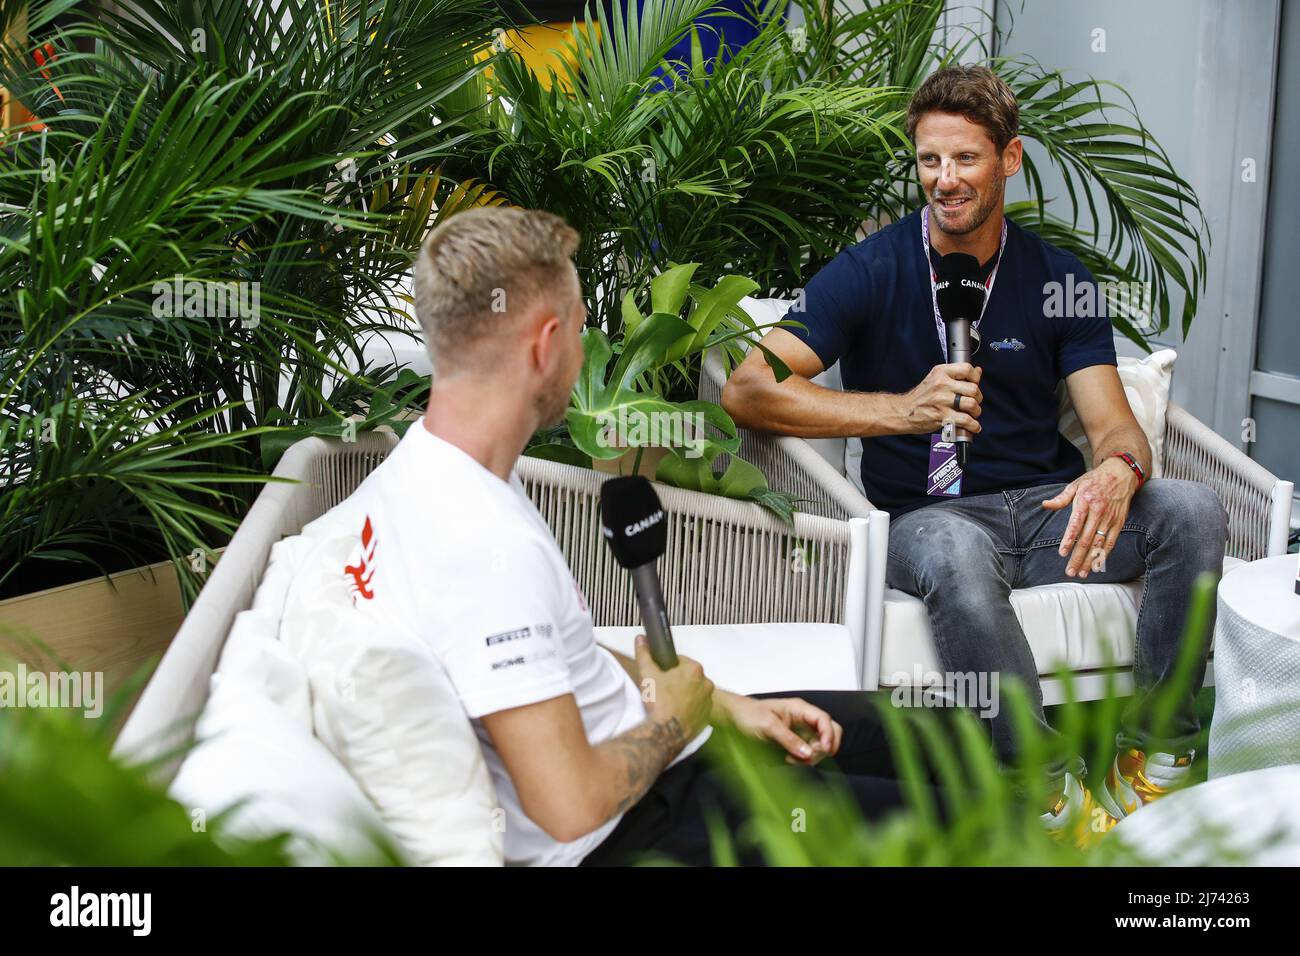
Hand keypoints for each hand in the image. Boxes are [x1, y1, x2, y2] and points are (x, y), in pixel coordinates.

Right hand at [635, 634, 713, 741]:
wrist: (666, 732)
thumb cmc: (659, 702)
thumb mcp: (647, 674)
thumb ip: (644, 654)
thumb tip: (640, 639)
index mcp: (694, 669)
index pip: (680, 661)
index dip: (668, 668)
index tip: (660, 677)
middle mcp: (706, 683)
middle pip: (688, 676)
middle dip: (677, 681)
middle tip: (662, 690)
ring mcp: (708, 701)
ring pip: (694, 691)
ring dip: (684, 694)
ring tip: (669, 703)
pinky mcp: (707, 716)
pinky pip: (698, 707)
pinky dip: (689, 708)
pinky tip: (676, 712)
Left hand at [715, 692, 841, 765]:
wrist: (734, 719)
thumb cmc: (749, 715)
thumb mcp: (768, 726)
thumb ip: (788, 739)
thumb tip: (807, 753)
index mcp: (800, 709)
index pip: (825, 720)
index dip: (829, 735)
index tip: (824, 750)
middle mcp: (804, 720)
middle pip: (830, 732)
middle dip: (823, 748)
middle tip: (807, 757)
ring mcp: (801, 732)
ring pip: (820, 746)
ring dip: (811, 756)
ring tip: (791, 759)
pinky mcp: (796, 743)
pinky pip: (809, 753)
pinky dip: (803, 760)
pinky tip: (789, 760)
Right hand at [900, 362, 983, 435]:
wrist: (903, 412)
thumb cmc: (921, 397)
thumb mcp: (936, 379)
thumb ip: (957, 376)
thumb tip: (977, 371)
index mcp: (940, 372)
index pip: (967, 369)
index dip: (975, 378)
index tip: (975, 384)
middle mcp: (941, 385)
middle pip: (973, 389)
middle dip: (978, 398)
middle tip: (973, 402)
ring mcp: (941, 401)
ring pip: (972, 404)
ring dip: (976, 412)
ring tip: (971, 414)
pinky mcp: (942, 416)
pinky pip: (966, 420)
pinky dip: (973, 425)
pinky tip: (972, 426)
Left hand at [1041, 458, 1140, 578]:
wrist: (1121, 473)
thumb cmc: (1094, 480)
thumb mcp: (1075, 485)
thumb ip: (1061, 498)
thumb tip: (1045, 505)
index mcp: (1085, 502)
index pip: (1075, 525)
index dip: (1069, 540)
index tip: (1062, 553)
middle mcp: (1098, 511)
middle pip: (1087, 539)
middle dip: (1078, 557)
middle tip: (1070, 571)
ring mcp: (1110, 518)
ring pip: (1099, 543)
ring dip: (1091, 560)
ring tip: (1082, 573)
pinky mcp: (1119, 522)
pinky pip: (1112, 541)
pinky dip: (1105, 554)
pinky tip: (1098, 565)